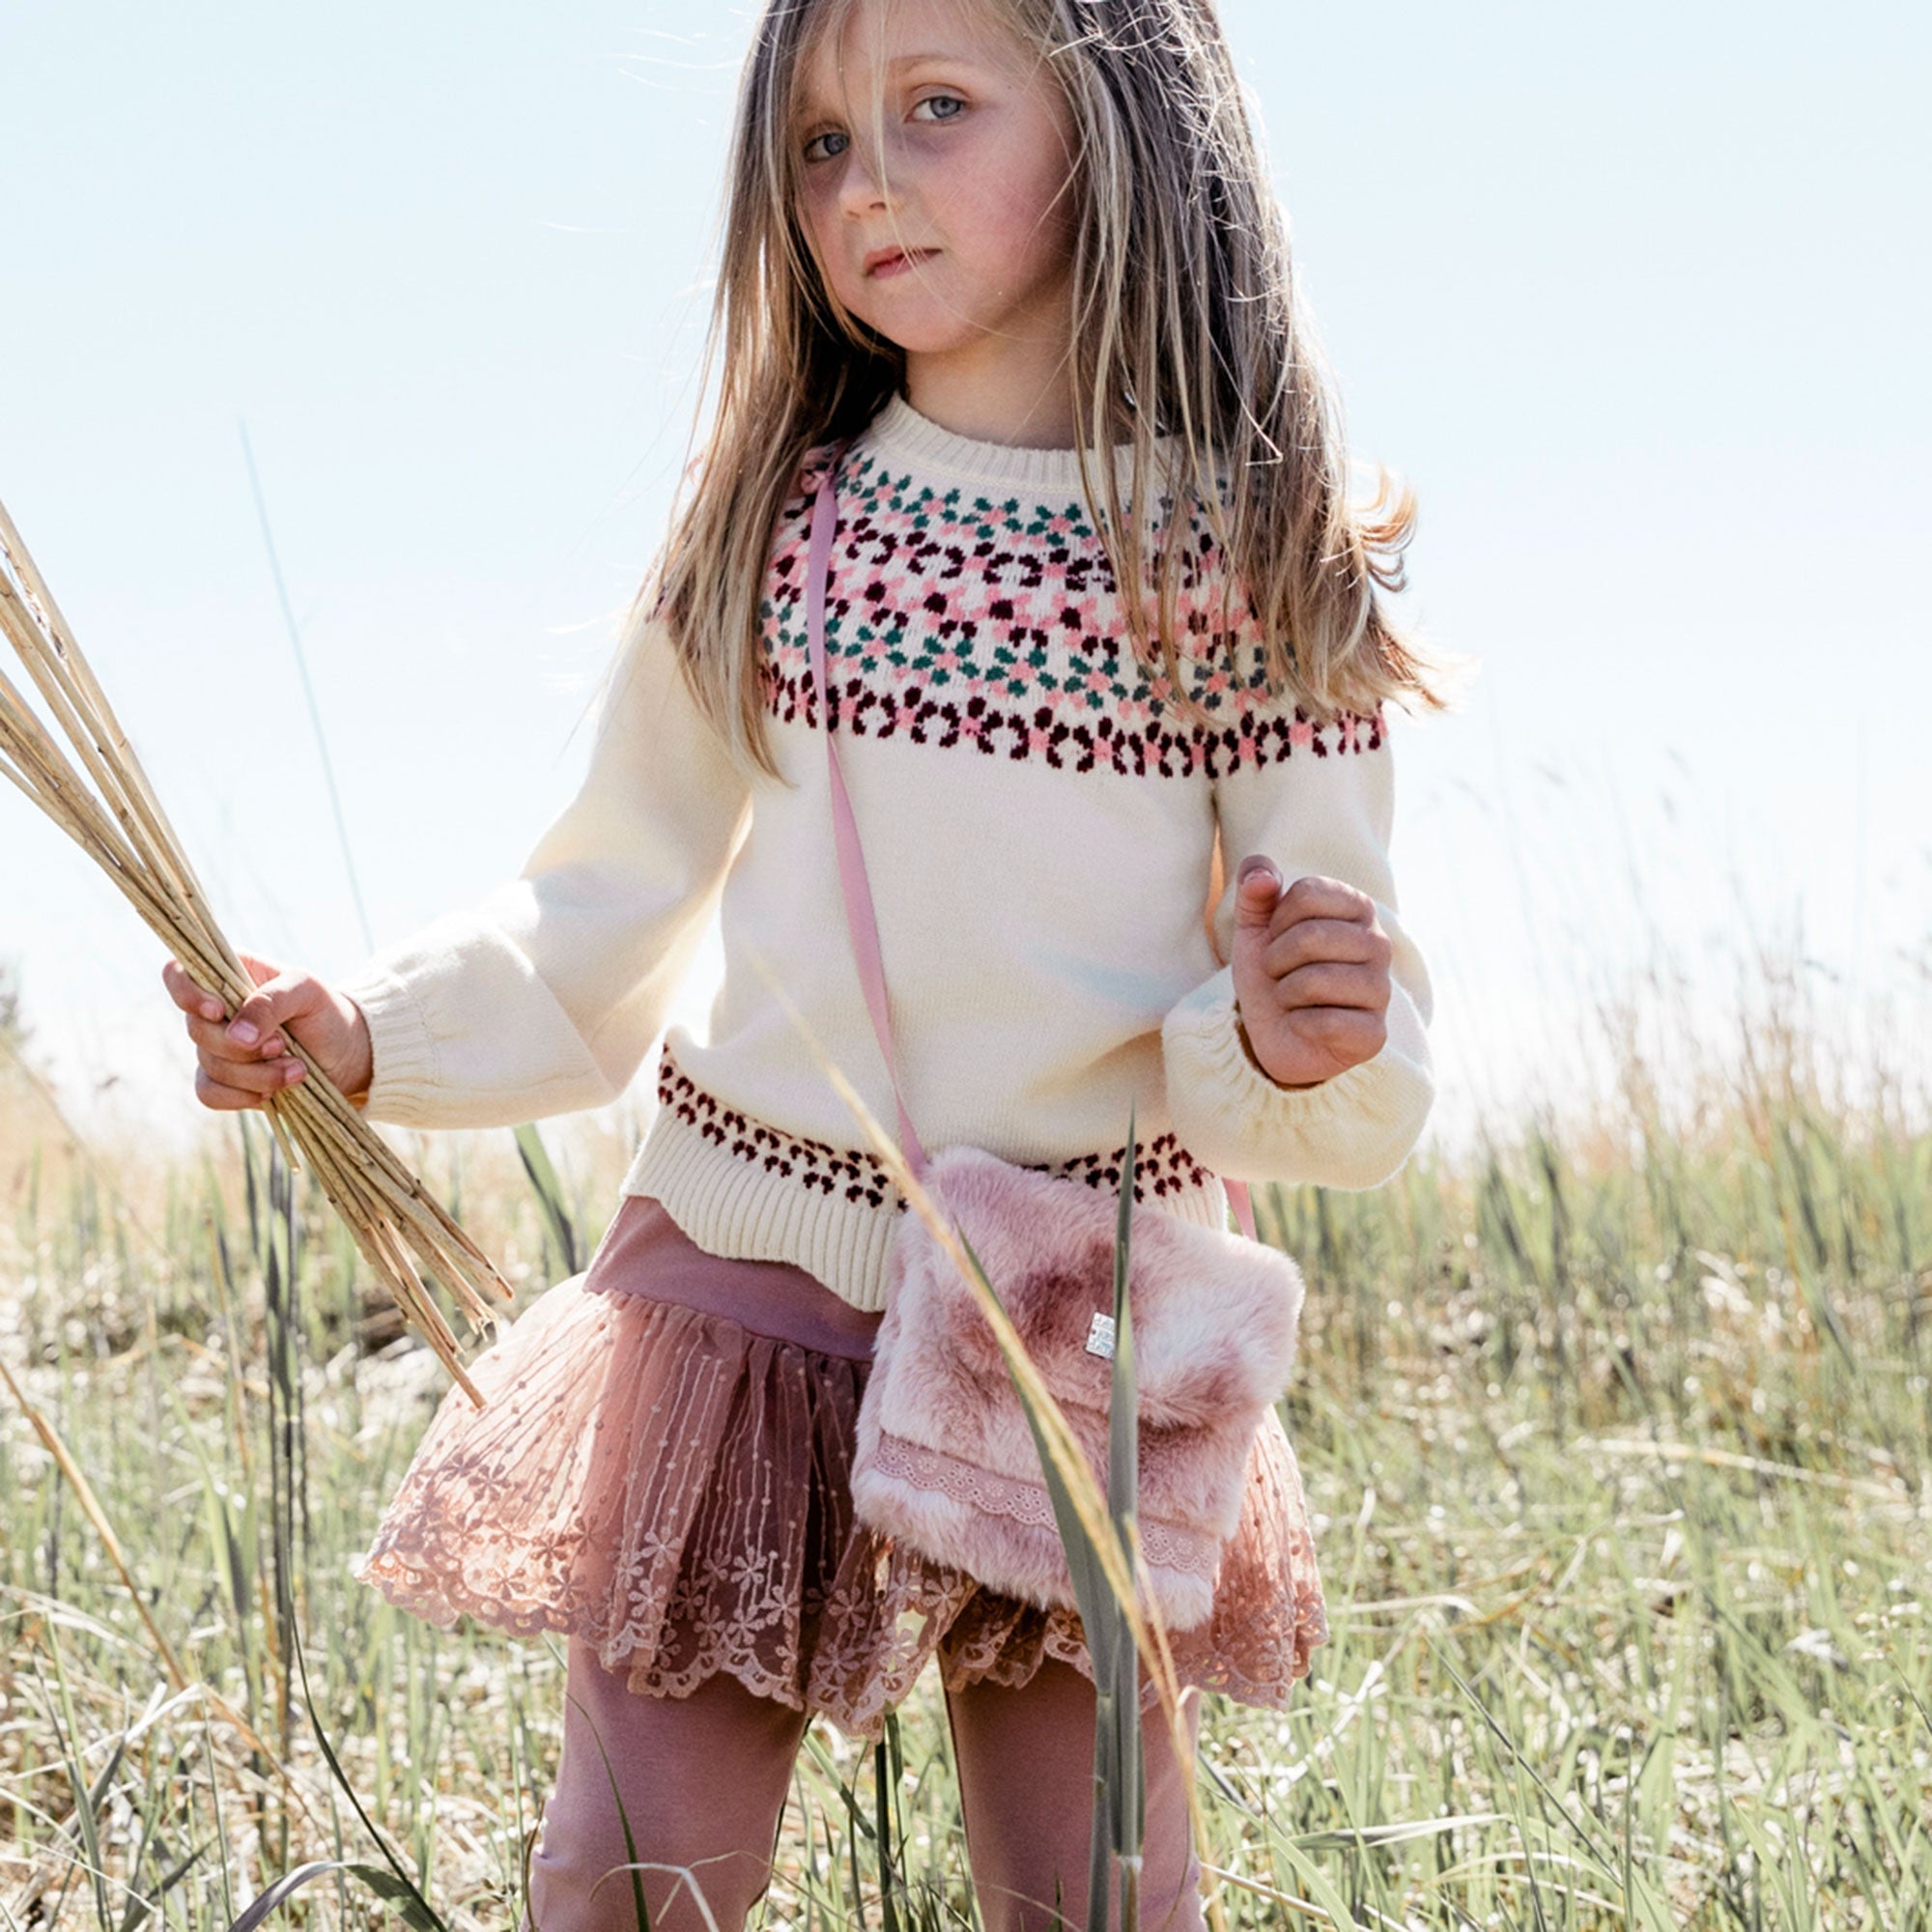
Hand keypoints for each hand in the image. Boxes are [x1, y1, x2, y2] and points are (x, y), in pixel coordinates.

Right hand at [162, 950, 373, 1111]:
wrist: (347, 1054)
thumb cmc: (325, 1012)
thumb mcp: (306, 992)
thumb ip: (271, 1002)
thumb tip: (237, 1035)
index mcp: (229, 974)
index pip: (178, 974)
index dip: (187, 993)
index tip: (219, 1011)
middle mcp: (215, 1010)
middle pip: (196, 1030)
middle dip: (242, 1046)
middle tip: (283, 1044)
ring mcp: (217, 1047)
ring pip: (210, 1066)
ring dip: (255, 1074)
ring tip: (297, 1070)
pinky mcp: (225, 1081)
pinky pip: (210, 1093)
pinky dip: (241, 1096)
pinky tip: (273, 1093)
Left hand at [1230, 859, 1391, 1088]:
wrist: (1276, 1034)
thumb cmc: (1273, 973)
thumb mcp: (1254, 927)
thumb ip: (1253, 890)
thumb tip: (1260, 873)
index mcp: (1357, 908)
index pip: (1308, 892)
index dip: (1277, 920)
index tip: (1277, 939)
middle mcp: (1379, 944)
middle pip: (1310, 936)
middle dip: (1276, 959)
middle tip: (1279, 974)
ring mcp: (1380, 990)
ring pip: (1315, 980)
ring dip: (1285, 993)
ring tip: (1291, 998)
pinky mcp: (1374, 1034)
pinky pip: (1326, 1022)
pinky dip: (1298, 1024)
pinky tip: (1305, 1025)